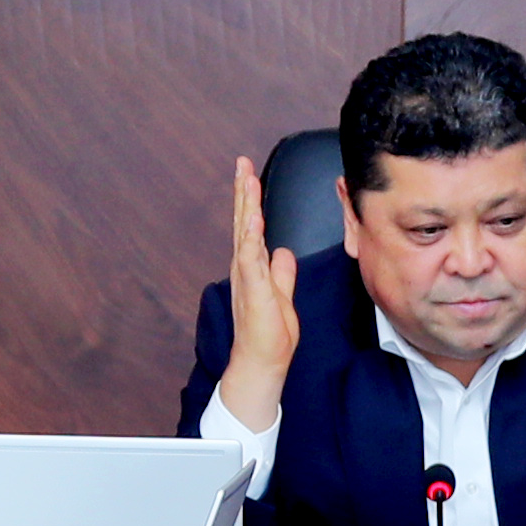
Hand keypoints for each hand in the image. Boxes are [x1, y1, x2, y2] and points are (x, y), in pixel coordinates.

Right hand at [211, 155, 303, 434]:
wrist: (262, 363)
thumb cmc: (270, 335)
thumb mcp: (282, 295)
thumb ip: (282, 273)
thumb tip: (283, 252)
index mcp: (252, 267)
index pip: (250, 226)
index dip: (250, 199)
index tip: (249, 174)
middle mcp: (245, 268)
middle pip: (243, 221)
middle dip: (243, 191)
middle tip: (242, 163)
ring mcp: (247, 277)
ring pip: (245, 233)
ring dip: (246, 205)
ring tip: (247, 179)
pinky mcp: (252, 290)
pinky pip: (251, 258)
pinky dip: (251, 236)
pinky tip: (253, 217)